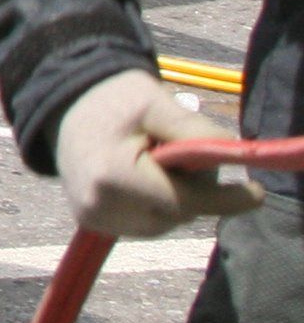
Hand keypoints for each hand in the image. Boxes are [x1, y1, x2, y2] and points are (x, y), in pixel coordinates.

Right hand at [54, 70, 262, 238]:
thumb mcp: (156, 102)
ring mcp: (92, 217)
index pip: (182, 200)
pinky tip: (144, 178)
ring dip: (176, 200)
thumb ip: (194, 130)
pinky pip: (145, 223)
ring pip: (163, 223)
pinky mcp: (91, 221)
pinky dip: (156, 206)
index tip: (256, 193)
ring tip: (159, 164)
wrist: (65, 104)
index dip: (224, 199)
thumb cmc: (112, 98)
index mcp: (110, 176)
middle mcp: (97, 205)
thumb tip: (234, 155)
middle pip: (175, 214)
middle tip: (185, 157)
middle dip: (194, 192)